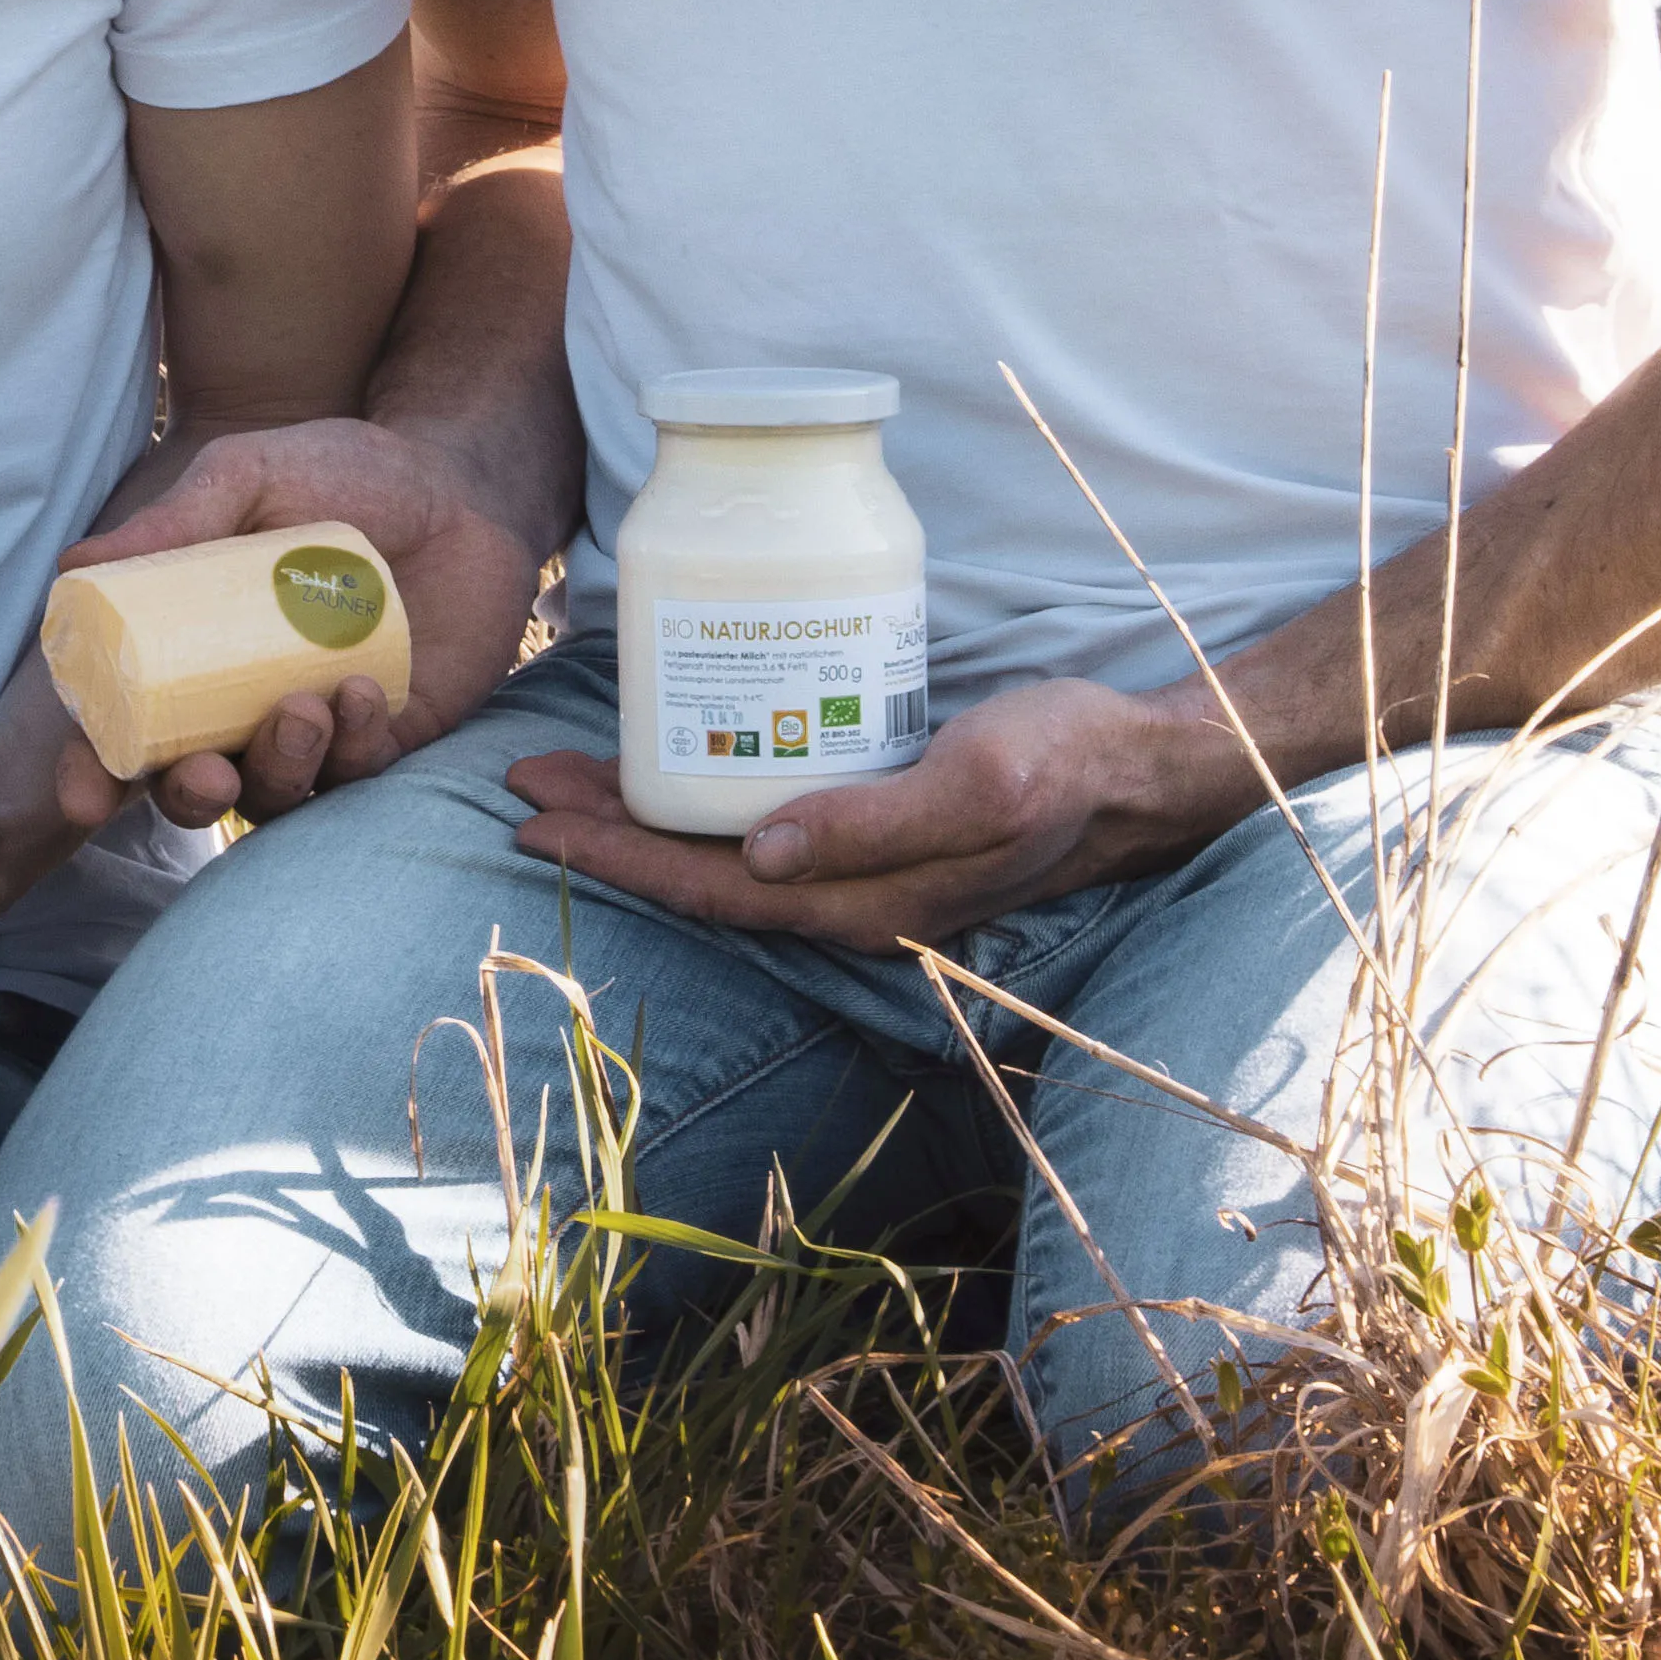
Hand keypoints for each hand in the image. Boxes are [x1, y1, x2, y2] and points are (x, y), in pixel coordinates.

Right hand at [57, 417, 547, 824]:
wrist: (456, 481)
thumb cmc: (340, 473)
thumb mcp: (248, 479)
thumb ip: (174, 521)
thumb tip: (72, 562)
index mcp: (190, 657)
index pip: (128, 736)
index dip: (95, 778)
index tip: (85, 797)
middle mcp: (244, 705)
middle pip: (193, 791)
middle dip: (191, 800)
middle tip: (210, 772)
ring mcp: (319, 729)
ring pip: (279, 797)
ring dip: (281, 770)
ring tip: (305, 705)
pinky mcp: (391, 735)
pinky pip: (360, 775)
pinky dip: (356, 749)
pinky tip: (364, 694)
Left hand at [510, 676, 1262, 946]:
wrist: (1141, 763)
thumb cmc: (1064, 764)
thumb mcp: (977, 784)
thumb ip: (872, 824)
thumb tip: (758, 856)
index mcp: (859, 902)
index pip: (705, 888)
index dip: (613, 855)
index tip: (533, 817)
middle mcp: (846, 897)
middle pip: (696, 871)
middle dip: (603, 830)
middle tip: (519, 780)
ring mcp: (859, 866)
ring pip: (722, 848)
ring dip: (644, 810)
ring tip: (569, 770)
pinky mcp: (874, 825)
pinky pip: (763, 819)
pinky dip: (704, 792)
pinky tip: (678, 758)